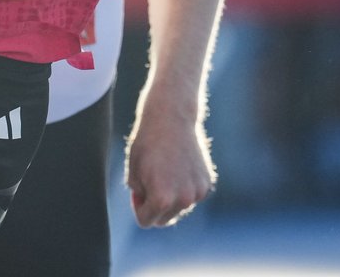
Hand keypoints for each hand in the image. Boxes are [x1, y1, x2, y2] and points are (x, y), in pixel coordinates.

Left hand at [126, 102, 214, 227]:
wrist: (170, 117)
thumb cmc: (146, 142)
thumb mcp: (133, 171)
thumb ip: (139, 195)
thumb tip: (151, 209)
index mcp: (161, 199)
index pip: (146, 221)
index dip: (138, 208)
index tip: (138, 192)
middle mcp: (183, 200)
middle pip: (164, 219)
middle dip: (154, 206)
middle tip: (149, 181)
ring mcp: (197, 193)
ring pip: (178, 208)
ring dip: (170, 197)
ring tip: (164, 170)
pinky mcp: (206, 184)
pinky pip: (190, 195)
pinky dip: (184, 187)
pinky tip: (178, 166)